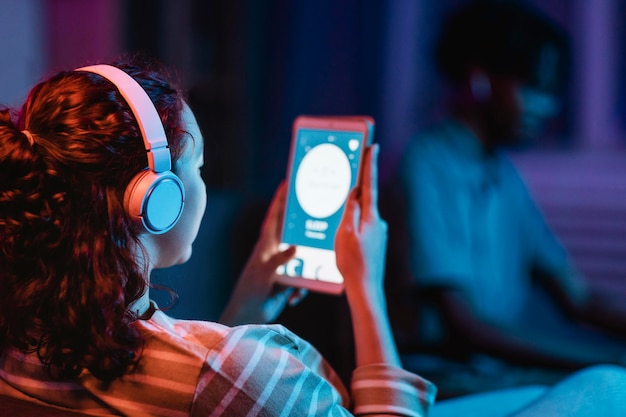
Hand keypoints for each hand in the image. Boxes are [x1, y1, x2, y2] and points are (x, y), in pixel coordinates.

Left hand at [219, 182, 306, 325]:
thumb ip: (279, 259)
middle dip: (303, 230)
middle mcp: (275, 253)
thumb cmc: (250, 291)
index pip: (274, 218)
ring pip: (302, 259)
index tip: (287, 184)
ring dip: (306, 268)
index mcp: (265, 245)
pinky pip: (303, 280)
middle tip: (317, 217)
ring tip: (307, 275)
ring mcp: (283, 267)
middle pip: (293, 235)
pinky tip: (294, 297)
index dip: (279, 201)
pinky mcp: (288, 282)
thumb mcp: (264, 273)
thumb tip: (296, 248)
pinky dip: (301, 288)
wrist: (248, 316)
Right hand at [335, 144, 387, 305]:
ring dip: (351, 214)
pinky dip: (353, 226)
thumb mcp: (345, 233)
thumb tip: (355, 193)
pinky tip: (344, 239)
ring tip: (338, 226)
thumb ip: (351, 210)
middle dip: (355, 190)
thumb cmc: (352, 262)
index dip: (370, 164)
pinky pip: (362, 227)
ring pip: (361, 215)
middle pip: (364, 199)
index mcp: (371, 217)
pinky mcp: (376, 242)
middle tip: (348, 178)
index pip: (370, 184)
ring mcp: (378, 233)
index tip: (373, 146)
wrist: (366, 288)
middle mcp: (378, 222)